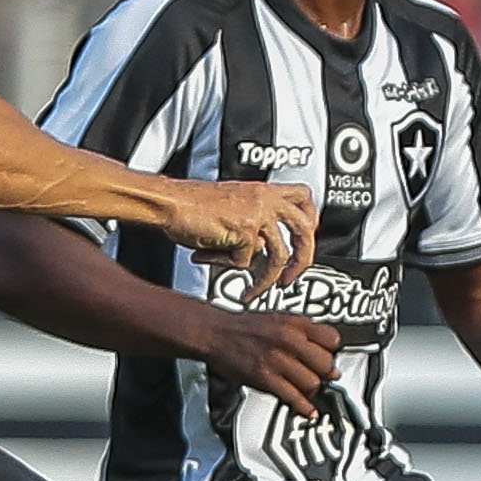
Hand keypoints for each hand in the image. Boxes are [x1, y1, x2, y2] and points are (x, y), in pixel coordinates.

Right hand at [156, 181, 316, 295]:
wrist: (170, 201)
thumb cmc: (190, 204)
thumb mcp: (231, 206)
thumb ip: (252, 223)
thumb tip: (260, 249)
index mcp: (263, 190)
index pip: (303, 197)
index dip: (310, 218)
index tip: (308, 235)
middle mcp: (264, 199)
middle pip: (304, 229)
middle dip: (303, 258)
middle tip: (293, 276)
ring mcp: (257, 214)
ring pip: (279, 254)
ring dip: (268, 279)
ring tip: (255, 291)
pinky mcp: (244, 230)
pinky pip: (245, 261)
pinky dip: (227, 265)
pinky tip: (210, 258)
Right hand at [200, 306, 340, 416]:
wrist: (216, 333)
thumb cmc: (246, 327)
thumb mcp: (280, 318)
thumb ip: (304, 330)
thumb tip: (326, 346)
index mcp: (295, 323)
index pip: (332, 339)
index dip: (333, 351)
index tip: (331, 357)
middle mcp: (289, 340)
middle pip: (326, 364)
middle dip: (327, 373)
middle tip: (323, 377)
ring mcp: (277, 360)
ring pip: (313, 382)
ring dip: (314, 390)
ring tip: (310, 390)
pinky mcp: (265, 378)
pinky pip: (293, 396)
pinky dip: (304, 407)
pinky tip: (309, 411)